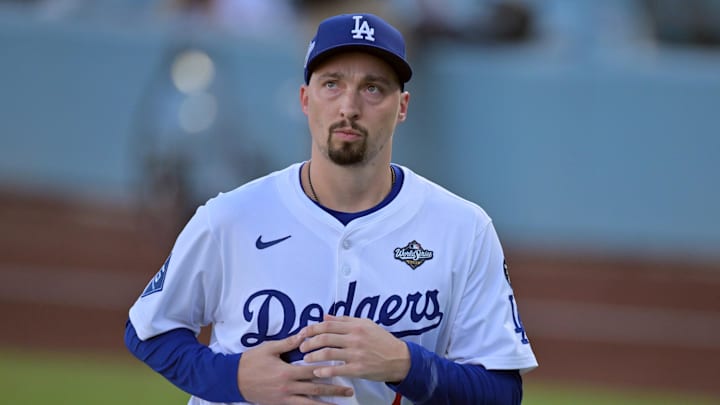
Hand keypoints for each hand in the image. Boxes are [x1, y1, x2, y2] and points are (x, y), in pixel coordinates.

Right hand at [237, 331, 353, 404]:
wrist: (233, 379)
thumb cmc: (251, 361)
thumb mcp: (269, 348)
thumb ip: (289, 343)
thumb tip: (305, 333)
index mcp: (287, 372)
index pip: (313, 371)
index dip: (329, 371)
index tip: (343, 369)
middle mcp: (288, 387)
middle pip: (315, 390)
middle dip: (334, 391)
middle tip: (350, 392)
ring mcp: (284, 399)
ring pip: (309, 404)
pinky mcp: (279, 404)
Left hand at [299, 315, 410, 382]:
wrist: (399, 359)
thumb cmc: (382, 340)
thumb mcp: (366, 324)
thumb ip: (345, 320)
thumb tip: (325, 317)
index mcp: (355, 326)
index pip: (328, 325)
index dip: (312, 329)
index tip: (303, 333)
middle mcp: (355, 339)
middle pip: (324, 338)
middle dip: (309, 343)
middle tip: (301, 347)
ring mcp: (356, 354)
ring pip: (328, 354)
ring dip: (313, 356)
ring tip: (306, 359)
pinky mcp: (358, 369)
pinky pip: (337, 370)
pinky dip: (324, 371)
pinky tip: (317, 372)